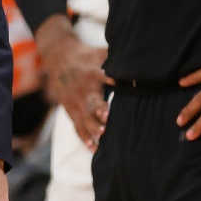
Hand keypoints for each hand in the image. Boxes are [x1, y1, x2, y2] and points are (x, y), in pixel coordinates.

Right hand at [36, 19, 110, 150]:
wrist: (57, 57)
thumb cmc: (87, 57)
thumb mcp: (100, 53)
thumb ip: (118, 59)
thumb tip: (143, 64)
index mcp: (91, 73)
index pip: (100, 77)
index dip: (109, 81)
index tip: (116, 86)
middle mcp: (81, 88)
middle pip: (89, 100)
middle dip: (97, 111)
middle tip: (105, 121)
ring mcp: (73, 100)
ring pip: (82, 115)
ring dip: (91, 127)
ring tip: (100, 138)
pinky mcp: (68, 108)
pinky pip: (75, 124)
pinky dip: (83, 136)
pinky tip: (93, 147)